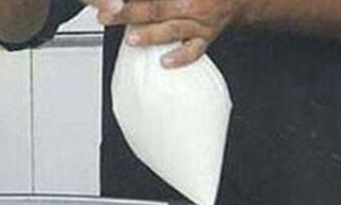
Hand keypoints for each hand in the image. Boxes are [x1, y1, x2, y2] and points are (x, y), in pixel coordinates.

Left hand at [83, 0, 243, 67]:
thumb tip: (119, 1)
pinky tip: (165, 62)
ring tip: (131, 38)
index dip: (130, 1)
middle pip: (157, 7)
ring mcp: (199, 20)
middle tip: (108, 15)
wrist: (232, 0)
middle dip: (130, 12)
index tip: (110, 2)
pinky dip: (180, 56)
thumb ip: (151, 0)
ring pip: (173, 28)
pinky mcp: (205, 37)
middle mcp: (190, 2)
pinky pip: (194, 49)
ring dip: (150, 34)